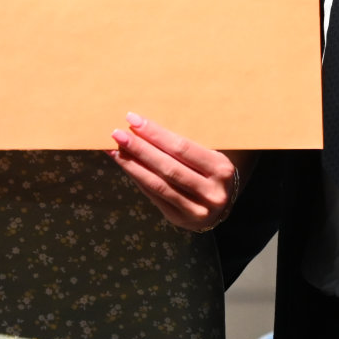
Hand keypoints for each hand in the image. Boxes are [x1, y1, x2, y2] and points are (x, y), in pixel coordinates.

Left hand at [109, 113, 247, 231]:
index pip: (182, 148)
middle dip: (140, 148)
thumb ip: (187, 144)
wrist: (223, 203)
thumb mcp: (211, 153)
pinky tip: (126, 165)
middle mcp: (212, 192)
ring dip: (133, 165)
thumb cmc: (212, 169)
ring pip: (158, 184)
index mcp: (221, 169)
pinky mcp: (180, 219)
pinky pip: (155, 196)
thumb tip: (146, 126)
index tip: (133, 119)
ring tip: (115, 150)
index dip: (155, 133)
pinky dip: (138, 178)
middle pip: (168, 167)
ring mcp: (196, 210)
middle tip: (117, 133)